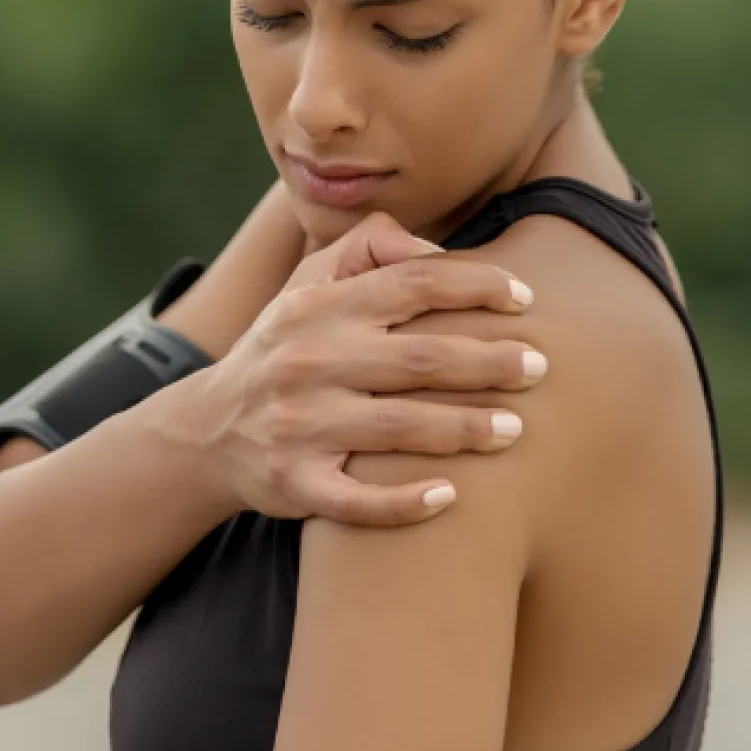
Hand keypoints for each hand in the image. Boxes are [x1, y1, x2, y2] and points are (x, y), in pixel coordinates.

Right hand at [199, 210, 544, 526]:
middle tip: (541, 368)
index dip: (476, 286)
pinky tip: (450, 499)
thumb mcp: (307, 285)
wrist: (208, 430)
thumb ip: (367, 249)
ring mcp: (301, 426)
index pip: (412, 283)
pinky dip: (403, 502)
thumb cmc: (285, 349)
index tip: (526, 298)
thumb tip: (435, 249)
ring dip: (465, 429)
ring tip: (516, 430)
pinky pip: (355, 501)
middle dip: (488, 362)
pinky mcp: (294, 483)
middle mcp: (310, 361)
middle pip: (419, 358)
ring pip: (398, 429)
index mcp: (321, 307)